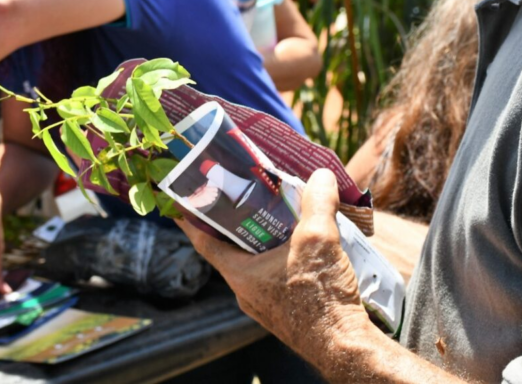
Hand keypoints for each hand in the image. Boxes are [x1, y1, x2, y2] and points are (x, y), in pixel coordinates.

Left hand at [176, 169, 363, 364]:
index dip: (190, 219)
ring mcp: (264, 303)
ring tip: (273, 214)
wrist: (343, 346)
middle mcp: (245, 291)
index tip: (178, 202)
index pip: (204, 241)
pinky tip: (298, 245)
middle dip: (232, 222)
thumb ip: (317, 202)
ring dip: (259, 240)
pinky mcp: (284, 311)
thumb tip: (320, 176)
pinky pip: (272, 277)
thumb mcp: (319, 238)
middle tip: (236, 195)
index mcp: (240, 274)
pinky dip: (278, 257)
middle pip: (229, 249)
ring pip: (253, 264)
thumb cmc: (322, 298)